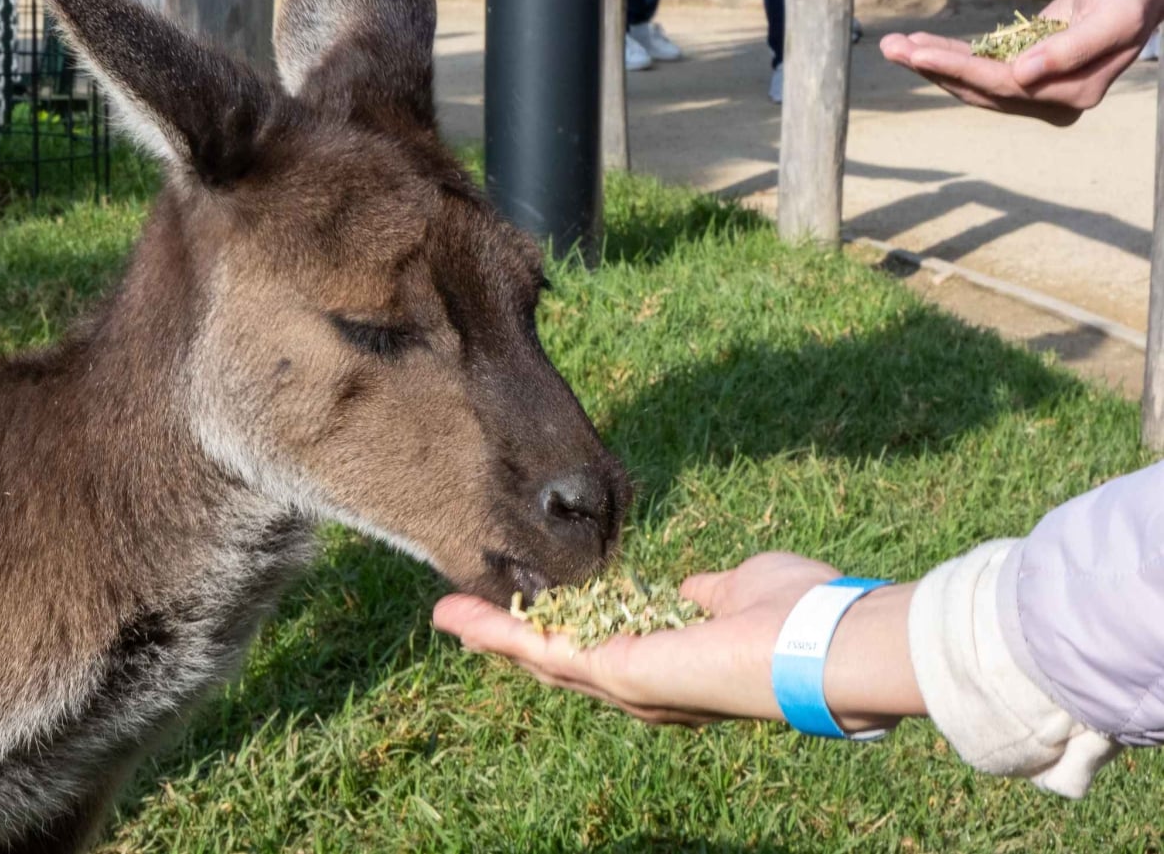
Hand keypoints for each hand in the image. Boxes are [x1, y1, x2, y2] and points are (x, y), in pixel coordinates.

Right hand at [432, 553, 922, 729]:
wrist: (823, 642)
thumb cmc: (797, 611)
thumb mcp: (738, 587)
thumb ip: (705, 593)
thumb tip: (691, 591)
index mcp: (674, 661)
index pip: (603, 645)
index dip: (562, 625)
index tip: (530, 601)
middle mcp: (647, 685)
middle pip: (561, 661)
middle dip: (510, 637)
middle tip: (461, 616)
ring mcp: (630, 685)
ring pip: (545, 661)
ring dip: (494, 636)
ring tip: (449, 615)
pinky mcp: (619, 675)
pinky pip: (548, 654)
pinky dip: (503, 635)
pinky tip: (467, 618)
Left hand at [880, 0, 1163, 125]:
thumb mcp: (1113, 16)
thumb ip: (1072, 49)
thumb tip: (1024, 75)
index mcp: (1074, 94)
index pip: (1004, 86)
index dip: (959, 70)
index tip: (919, 55)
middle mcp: (1051, 101)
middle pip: (980, 88)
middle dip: (933, 68)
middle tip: (890, 47)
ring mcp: (1037, 91)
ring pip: (973, 82)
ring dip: (931, 64)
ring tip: (892, 45)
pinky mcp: (1024, 74)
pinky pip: (979, 69)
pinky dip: (947, 58)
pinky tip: (916, 46)